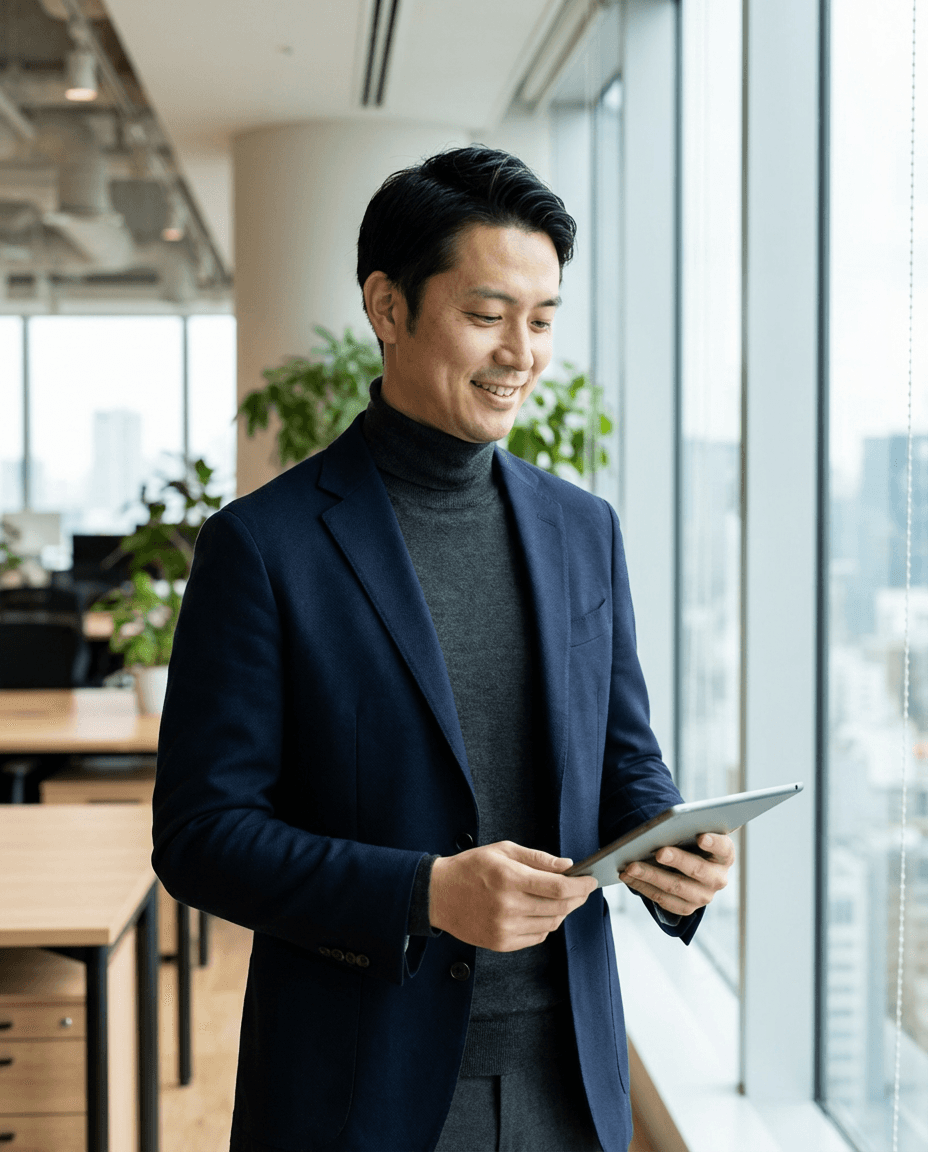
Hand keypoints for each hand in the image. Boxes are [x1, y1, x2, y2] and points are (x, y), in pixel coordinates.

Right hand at [429, 841, 597, 951]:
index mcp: (509, 879)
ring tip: (560, 899)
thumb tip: (567, 866)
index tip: (591, 881)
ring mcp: (504, 928)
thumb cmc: (470, 868)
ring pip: (551, 924)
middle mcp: (508, 906)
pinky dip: (546, 925)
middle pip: (559, 908)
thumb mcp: (502, 850)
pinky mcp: (500, 943)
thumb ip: (537, 858)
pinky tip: (540, 912)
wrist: (438, 894)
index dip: (581, 886)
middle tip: (582, 889)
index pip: (558, 888)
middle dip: (577, 898)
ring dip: (562, 912)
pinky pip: (537, 937)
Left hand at [619, 833, 734, 917]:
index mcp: (725, 854)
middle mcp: (718, 878)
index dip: (714, 842)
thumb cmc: (689, 842)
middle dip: (677, 860)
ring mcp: (704, 896)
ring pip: (676, 887)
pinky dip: (643, 887)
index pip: (723, 847)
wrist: (687, 864)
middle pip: (697, 869)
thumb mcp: (693, 833)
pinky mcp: (687, 908)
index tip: (701, 837)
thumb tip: (665, 825)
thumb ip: (686, 829)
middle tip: (659, 852)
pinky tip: (628, 876)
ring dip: (650, 876)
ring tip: (631, 866)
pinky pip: (663, 899)